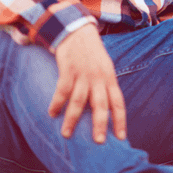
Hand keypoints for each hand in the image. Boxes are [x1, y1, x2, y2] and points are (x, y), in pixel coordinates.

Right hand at [49, 23, 126, 143]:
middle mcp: (99, 78)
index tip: (121, 137)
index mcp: (110, 79)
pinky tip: (52, 113)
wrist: (78, 31)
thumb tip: (105, 110)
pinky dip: (57, 103)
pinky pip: (62, 90)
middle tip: (99, 141)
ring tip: (67, 134)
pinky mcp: (68, 69)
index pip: (118, 102)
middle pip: (101, 104)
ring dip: (72, 119)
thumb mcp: (105, 68)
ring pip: (79, 100)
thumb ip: (105, 86)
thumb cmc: (92, 54)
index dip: (120, 120)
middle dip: (100, 124)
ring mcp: (83, 74)